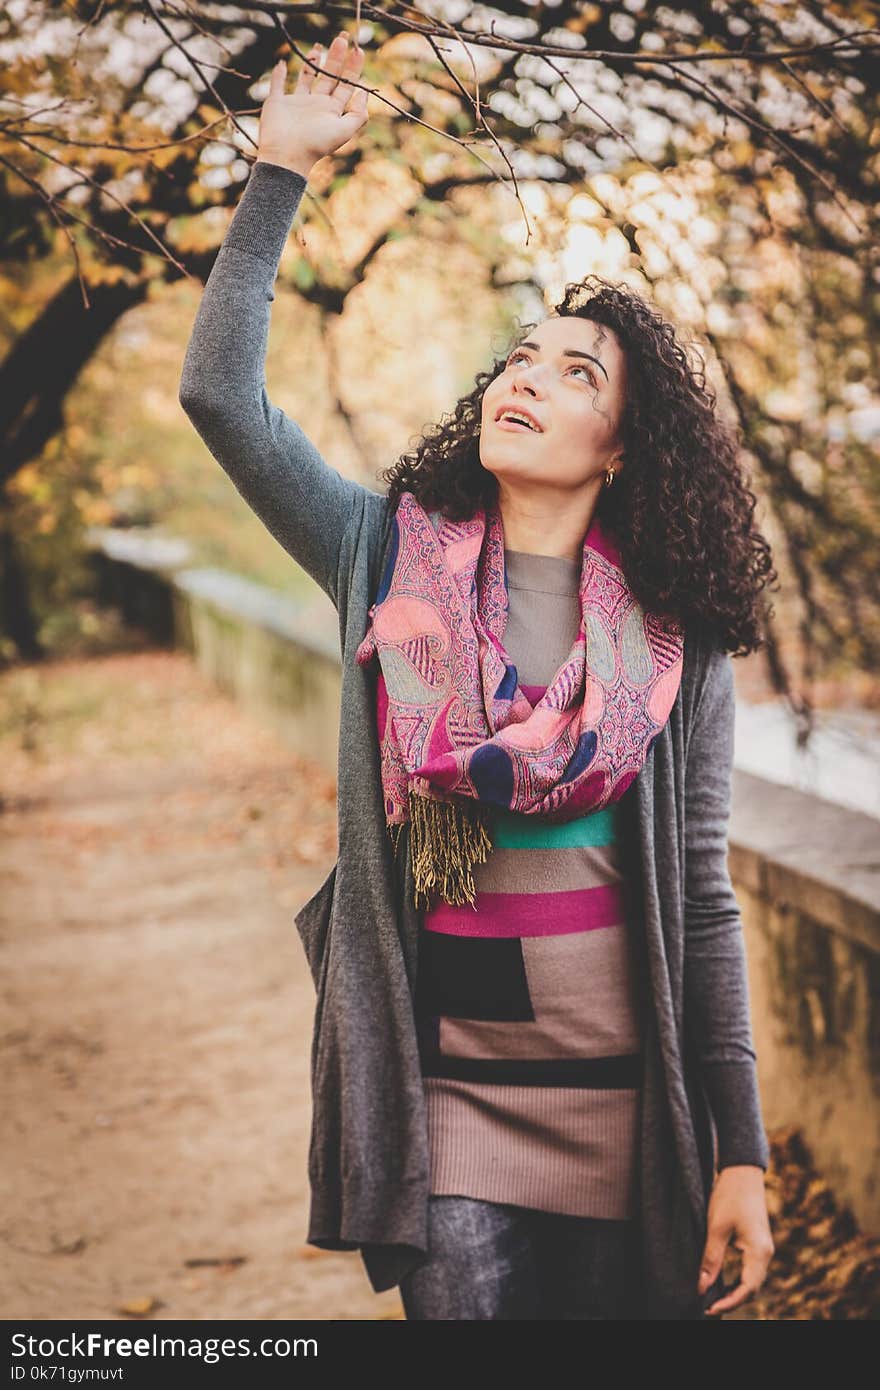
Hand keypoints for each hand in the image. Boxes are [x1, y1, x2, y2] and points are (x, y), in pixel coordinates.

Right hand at [257, 31, 369, 176]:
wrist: (287, 155)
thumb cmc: (316, 144)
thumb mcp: (344, 131)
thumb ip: (358, 114)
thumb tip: (364, 93)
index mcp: (331, 110)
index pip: (345, 85)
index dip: (353, 68)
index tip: (358, 50)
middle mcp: (315, 105)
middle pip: (329, 76)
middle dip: (336, 58)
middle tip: (342, 37)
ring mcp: (296, 103)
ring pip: (306, 77)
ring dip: (312, 62)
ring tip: (320, 46)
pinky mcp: (276, 103)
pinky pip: (278, 85)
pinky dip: (279, 74)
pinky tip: (283, 62)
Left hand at [697, 1165, 773, 1316]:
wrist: (742, 1171)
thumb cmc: (730, 1195)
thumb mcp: (716, 1227)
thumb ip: (710, 1258)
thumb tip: (701, 1286)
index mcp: (760, 1251)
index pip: (747, 1289)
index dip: (729, 1302)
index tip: (708, 1308)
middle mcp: (765, 1253)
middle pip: (751, 1288)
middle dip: (731, 1300)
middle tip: (707, 1307)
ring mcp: (762, 1248)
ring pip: (750, 1280)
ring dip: (733, 1292)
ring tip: (711, 1299)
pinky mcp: (756, 1243)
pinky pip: (749, 1270)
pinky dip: (736, 1280)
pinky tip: (720, 1283)